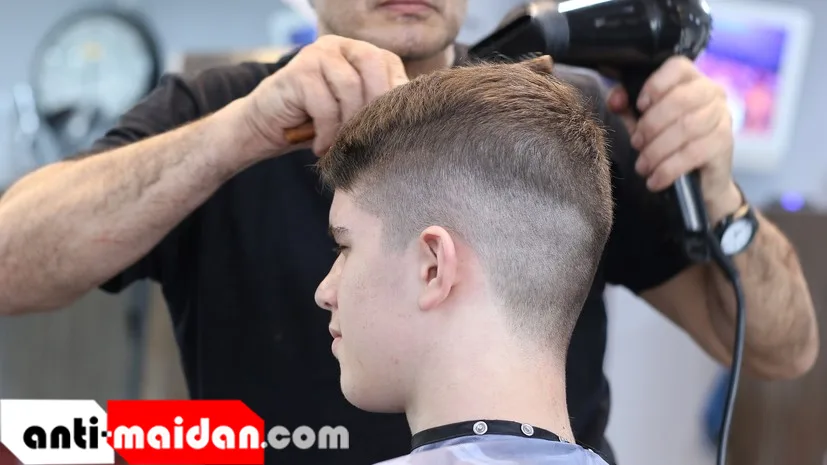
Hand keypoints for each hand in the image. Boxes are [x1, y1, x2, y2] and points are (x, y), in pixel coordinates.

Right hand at [241, 35, 408, 155]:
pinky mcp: (298, 72)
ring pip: (349, 85)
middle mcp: (339, 46)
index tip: (390, 129)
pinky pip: (324, 103)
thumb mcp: (353, 114)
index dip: (394, 98)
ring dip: (348, 123)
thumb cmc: (315, 123)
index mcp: (359, 52)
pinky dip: (326, 131)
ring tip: (340, 145)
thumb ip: (376, 107)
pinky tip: (320, 145)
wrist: (265, 127)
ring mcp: (316, 54)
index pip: (391, 66)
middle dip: (375, 104)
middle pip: (373, 63)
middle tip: (368, 136)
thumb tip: (411, 118)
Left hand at [607, 57, 737, 209]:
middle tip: (636, 144)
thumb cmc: (669, 143)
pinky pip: (693, 153)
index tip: (639, 106)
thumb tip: (614, 99)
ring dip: (657, 150)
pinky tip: (655, 179)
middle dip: (651, 125)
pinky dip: (668, 169)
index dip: (655, 85)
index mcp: (691, 80)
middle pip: (680, 99)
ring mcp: (722, 117)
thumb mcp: (644, 122)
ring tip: (643, 166)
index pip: (677, 67)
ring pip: (686, 128)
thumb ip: (627, 107)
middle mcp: (712, 93)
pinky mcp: (724, 143)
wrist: (700, 180)